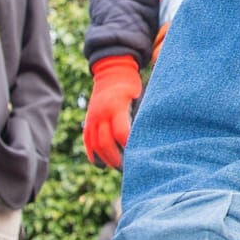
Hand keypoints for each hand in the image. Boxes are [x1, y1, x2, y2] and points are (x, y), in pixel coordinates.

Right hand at [83, 54, 142, 168]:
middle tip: (127, 167)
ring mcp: (92, 118)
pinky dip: (93, 154)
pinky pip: (87, 141)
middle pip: (105, 142)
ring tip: (116, 166)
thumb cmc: (131, 86)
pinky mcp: (88, 121)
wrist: (112, 72)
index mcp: (116, 107)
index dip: (129, 145)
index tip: (138, 154)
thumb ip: (142, 114)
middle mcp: (101, 113)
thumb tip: (152, 135)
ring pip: (95, 145)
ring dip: (105, 158)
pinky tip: (101, 164)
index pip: (121, 132)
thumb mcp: (140, 96)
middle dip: (116, 158)